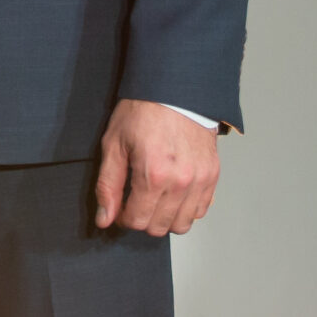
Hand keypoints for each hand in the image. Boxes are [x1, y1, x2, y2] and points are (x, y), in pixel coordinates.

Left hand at [93, 99, 219, 236]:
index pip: (137, 221)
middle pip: (159, 227)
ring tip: (156, 199)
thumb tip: (105, 218)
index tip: (121, 206)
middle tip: (136, 201)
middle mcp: (180, 182)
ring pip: (182, 224)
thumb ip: (108, 185)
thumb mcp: (114, 144)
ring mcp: (199, 180)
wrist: (175, 89)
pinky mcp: (212, 175)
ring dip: (166, 218)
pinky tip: (174, 194)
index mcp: (153, 175)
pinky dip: (187, 208)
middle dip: (143, 219)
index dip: (124, 218)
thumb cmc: (143, 112)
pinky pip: (201, 210)